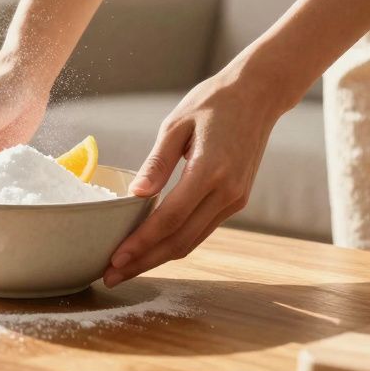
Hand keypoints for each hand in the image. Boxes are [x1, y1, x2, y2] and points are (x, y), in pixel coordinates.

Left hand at [103, 64, 289, 286]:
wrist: (258, 94)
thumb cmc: (213, 102)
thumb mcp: (176, 124)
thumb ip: (157, 162)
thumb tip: (136, 196)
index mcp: (210, 171)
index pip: (169, 219)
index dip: (141, 243)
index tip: (114, 259)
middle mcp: (226, 192)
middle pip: (180, 241)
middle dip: (144, 262)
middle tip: (111, 276)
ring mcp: (235, 199)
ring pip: (192, 241)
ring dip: (159, 258)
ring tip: (126, 267)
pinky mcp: (237, 200)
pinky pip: (202, 229)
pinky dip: (176, 242)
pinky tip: (153, 246)